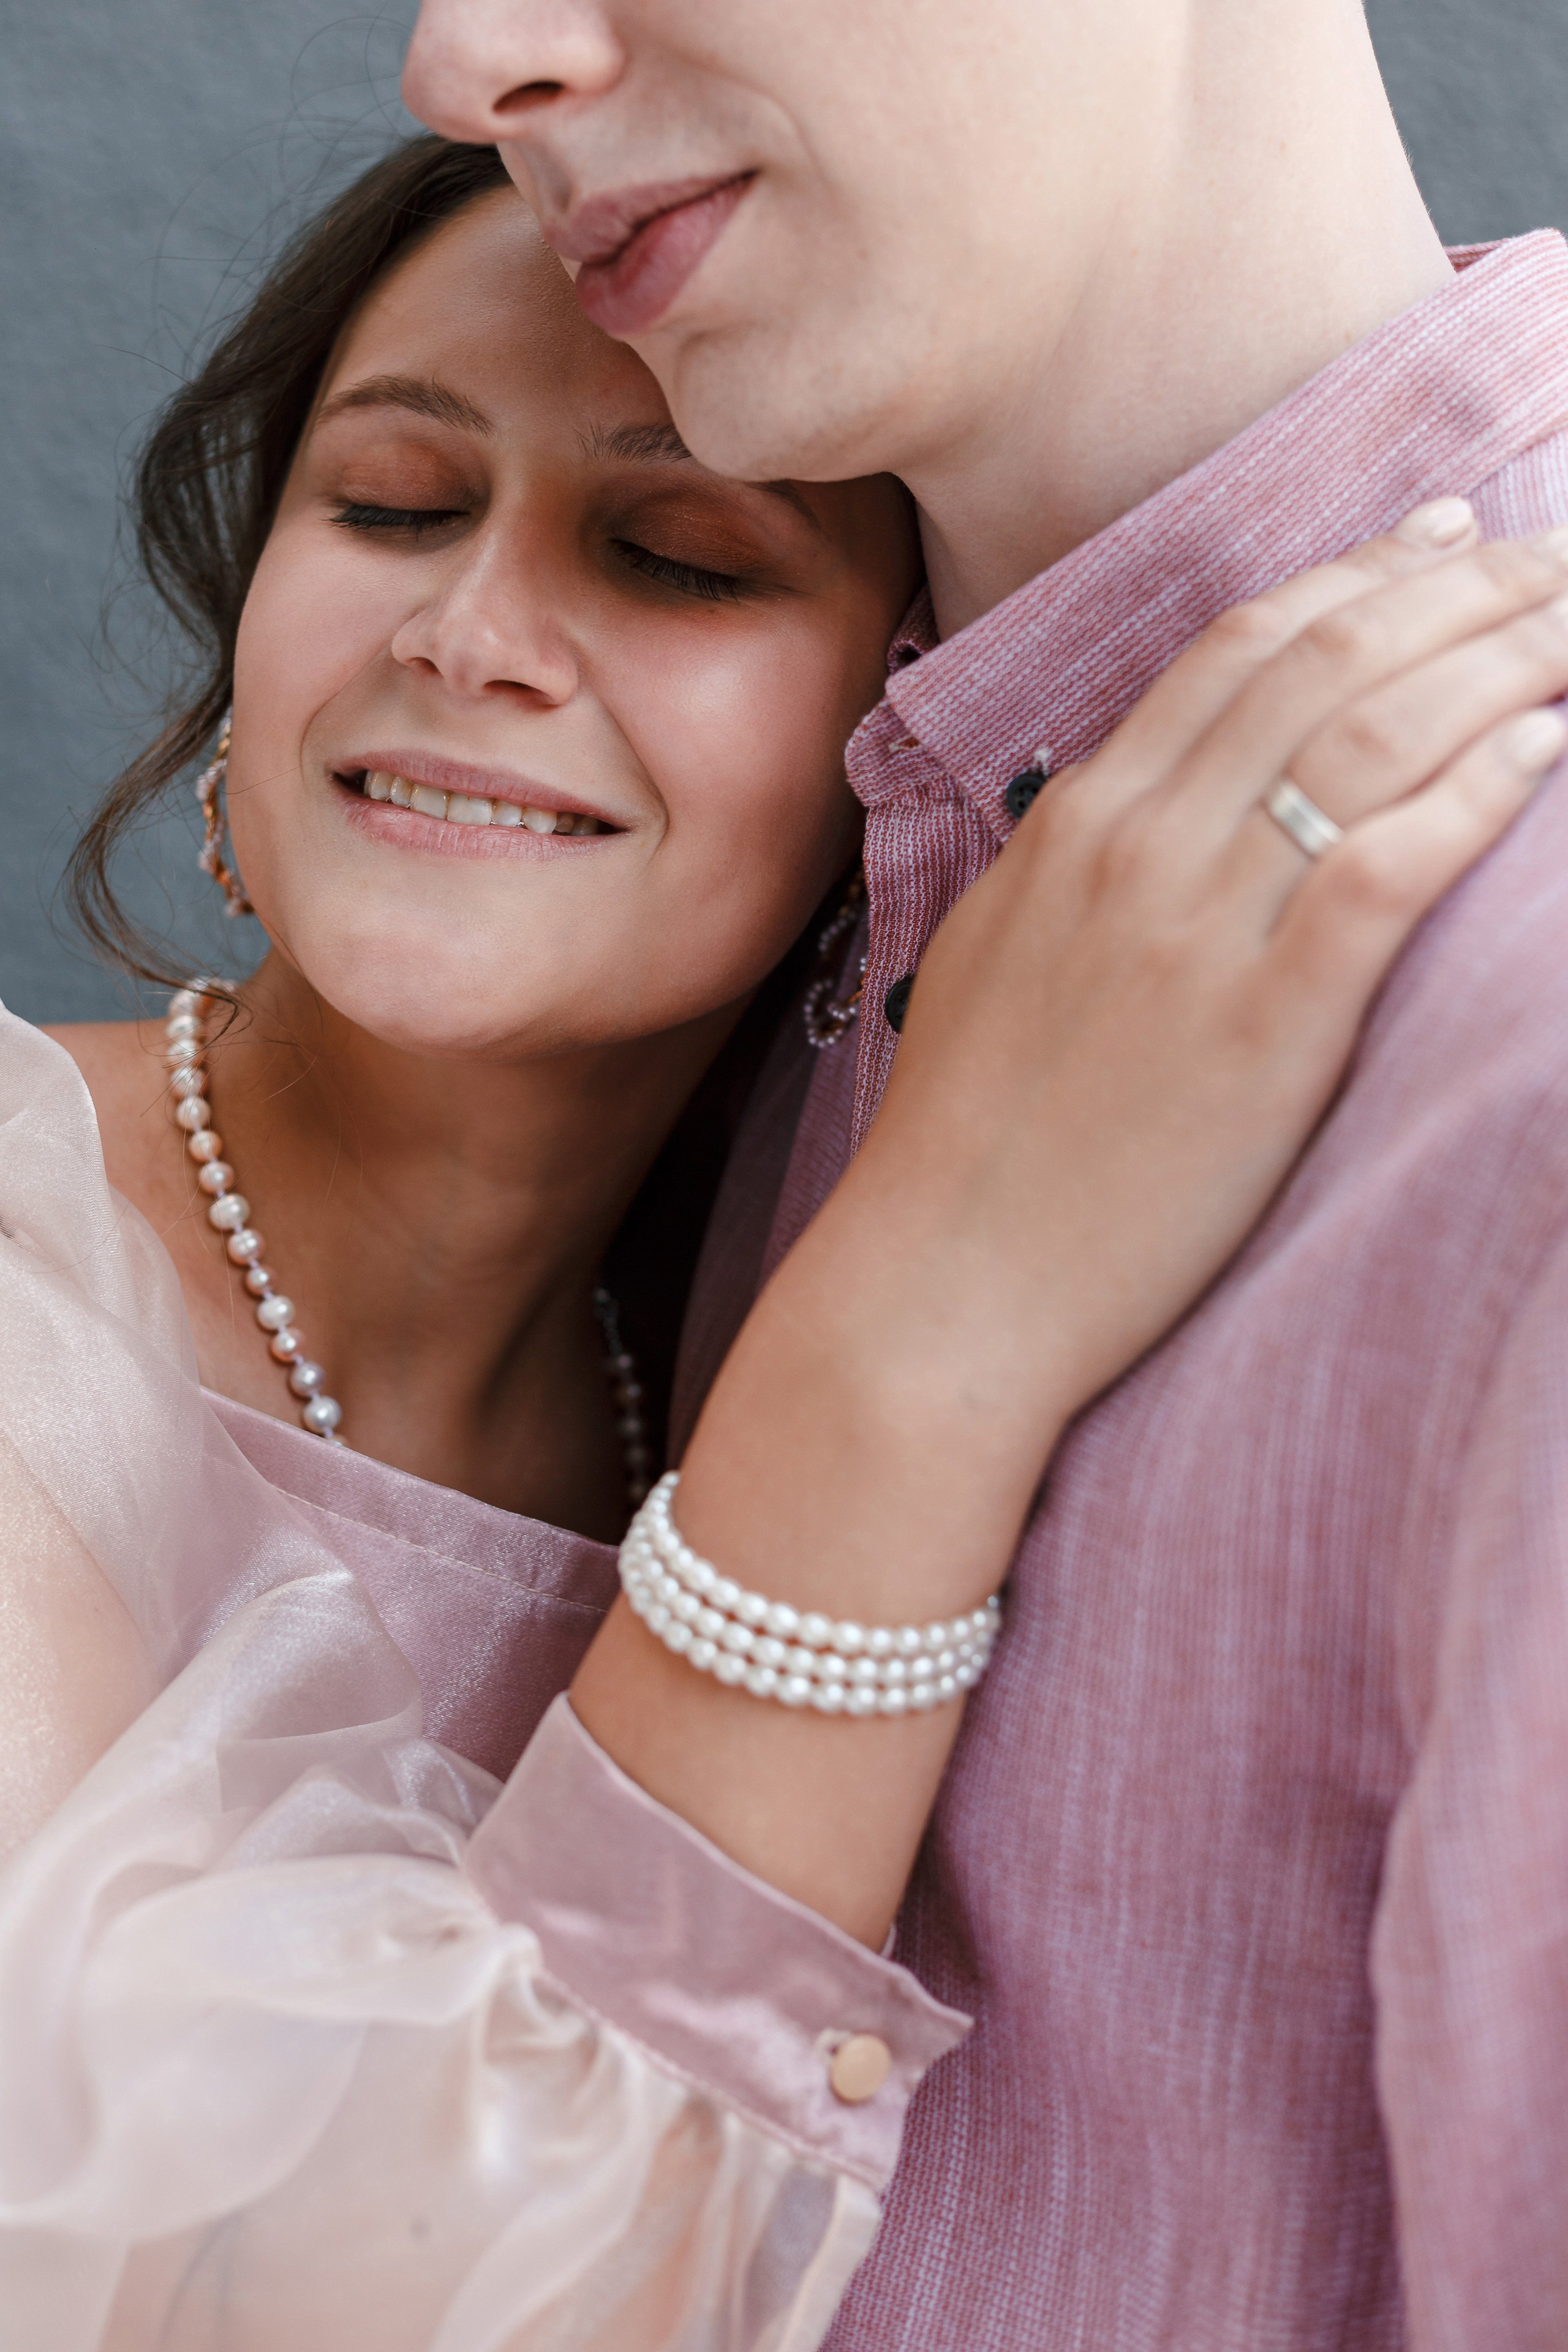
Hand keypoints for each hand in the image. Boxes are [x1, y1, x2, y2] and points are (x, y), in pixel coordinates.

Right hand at [858, 506, 1567, 1464]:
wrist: (944, 1283)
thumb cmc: (970, 1139)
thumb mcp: (1000, 954)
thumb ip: (1077, 860)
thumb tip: (1147, 798)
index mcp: (1076, 824)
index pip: (1238, 648)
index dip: (1356, 575)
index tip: (1443, 536)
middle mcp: (1137, 851)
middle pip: (1322, 665)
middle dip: (1458, 590)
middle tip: (1554, 554)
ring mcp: (1196, 936)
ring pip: (1366, 740)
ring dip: (1494, 664)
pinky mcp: (1262, 1033)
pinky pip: (1384, 872)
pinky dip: (1474, 792)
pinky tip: (1545, 745)